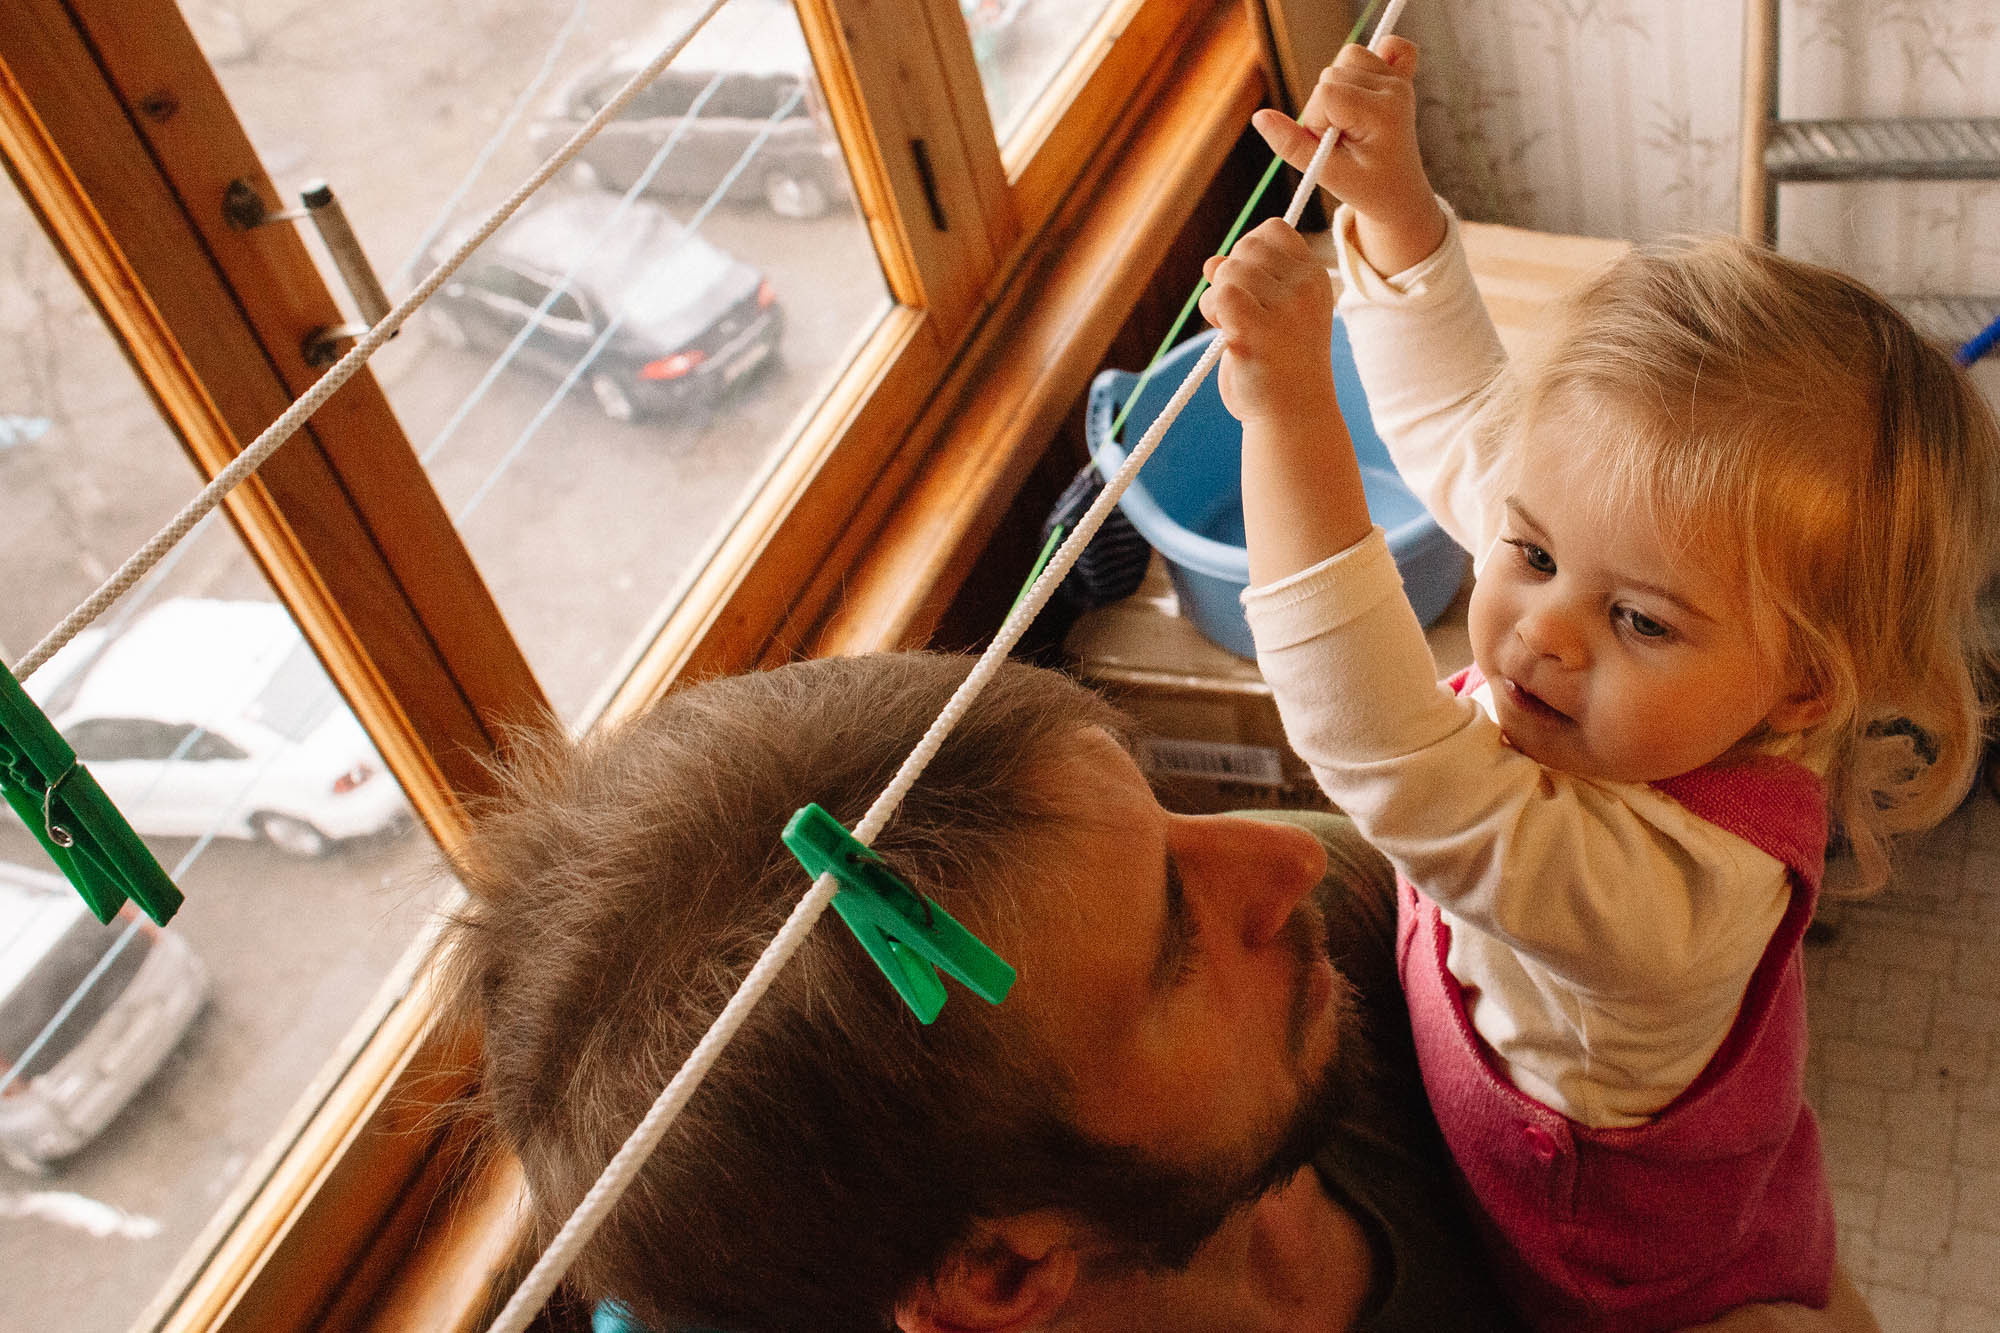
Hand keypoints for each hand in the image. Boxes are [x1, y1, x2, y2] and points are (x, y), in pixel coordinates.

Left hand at [1197, 218, 1336, 426]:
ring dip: (1215, 298)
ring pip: (1229, 271)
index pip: (1272, 229)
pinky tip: (1225, 336)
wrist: (1292, 417)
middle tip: (1239, 314)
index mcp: (1313, 277)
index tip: (1251, 285)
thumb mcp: (1269, 314)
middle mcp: (1304, 287)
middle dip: (1229, 276)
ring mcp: (1286, 308)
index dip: (1249, 250)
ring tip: (1232, 330)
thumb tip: (1211, 262)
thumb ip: (1244, 282)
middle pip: (1246, 247)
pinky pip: (1221, 296)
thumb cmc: (1278, 366)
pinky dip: (1213, 312)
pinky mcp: (1260, 330)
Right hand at [1251, 37, 1445, 277]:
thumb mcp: (1325, 173)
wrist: (1398, 191)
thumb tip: (1260, 117)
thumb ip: (1291, 145)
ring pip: (1347, 57)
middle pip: (1332, 72)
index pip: (1325, 93)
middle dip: (1325, 107)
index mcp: (1381, 113)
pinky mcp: (1398, 75)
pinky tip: (1368, 91)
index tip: (1333, 145)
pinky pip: (1383, 46)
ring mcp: (1398, 79)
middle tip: (1343, 137)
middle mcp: (1393, 89)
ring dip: (1338, 88)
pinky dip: (1368, 63)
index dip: (1317, 121)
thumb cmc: (1365, 186)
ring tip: (1352, 121)